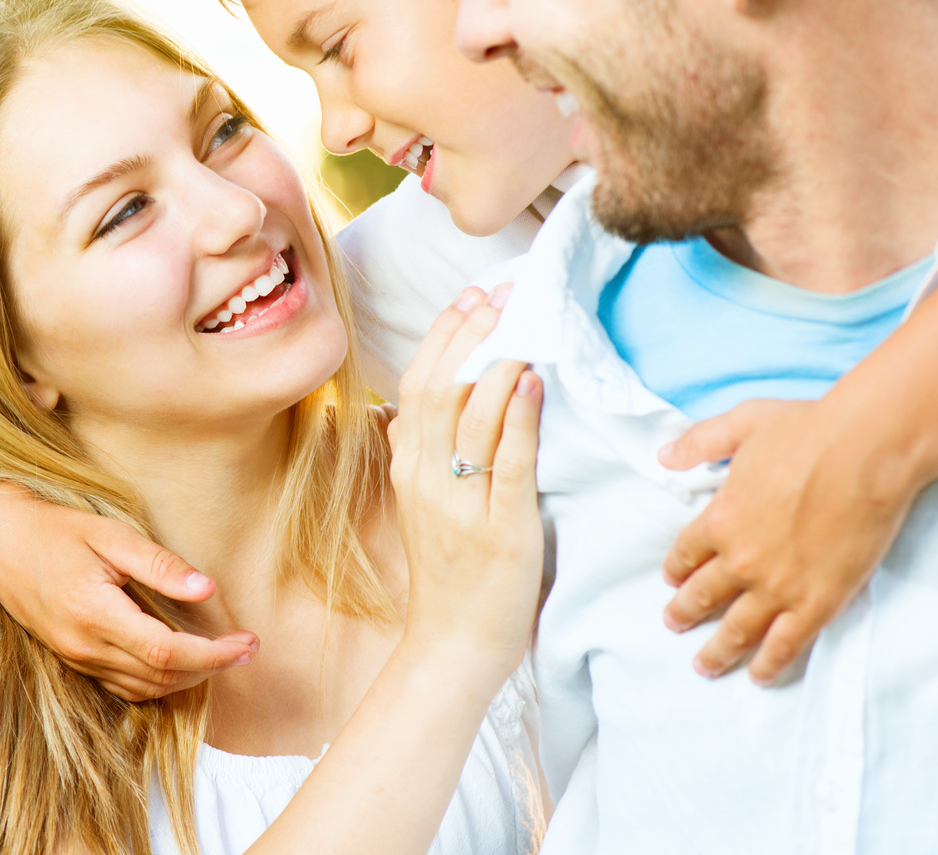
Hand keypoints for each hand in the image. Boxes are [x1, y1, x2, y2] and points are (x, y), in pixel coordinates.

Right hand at [0, 483, 257, 700]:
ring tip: (222, 654)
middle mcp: (84, 645)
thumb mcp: (110, 534)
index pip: (166, 651)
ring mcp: (77, 658)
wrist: (1, 544)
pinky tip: (181, 661)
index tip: (248, 642)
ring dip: (188, 678)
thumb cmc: (58, 531)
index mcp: (94, 612)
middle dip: (211, 667)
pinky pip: (125, 686)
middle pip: (161, 676)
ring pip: (145, 688)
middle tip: (246, 648)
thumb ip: (158, 564)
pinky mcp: (75, 660)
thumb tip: (206, 589)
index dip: (214, 654)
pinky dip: (160, 681)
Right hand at [388, 285, 543, 674]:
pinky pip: (508, 463)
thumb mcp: (420, 504)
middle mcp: (425, 479)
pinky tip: (531, 382)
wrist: (452, 646)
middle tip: (502, 292)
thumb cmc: (448, 574)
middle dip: (471, 332)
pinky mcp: (499, 530)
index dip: (444, 334)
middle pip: (441, 387)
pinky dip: (519, 418)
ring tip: (522, 321)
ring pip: (472, 416)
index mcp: (406, 468)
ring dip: (499, 361)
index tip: (472, 296)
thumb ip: (418, 454)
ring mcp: (460, 505)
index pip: (418, 382)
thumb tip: (411, 405)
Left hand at [658, 399, 917, 683]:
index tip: (672, 582)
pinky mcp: (819, 601)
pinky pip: (787, 643)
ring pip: (739, 630)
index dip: (677, 571)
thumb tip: (663, 455)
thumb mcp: (741, 423)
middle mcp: (741, 559)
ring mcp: (779, 585)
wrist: (866, 451)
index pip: (686, 555)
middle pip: (704, 597)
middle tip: (674, 626)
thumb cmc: (807, 430)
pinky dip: (770, 663)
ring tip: (703, 666)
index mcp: (719, 519)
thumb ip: (699, 442)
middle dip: (685, 615)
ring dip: (718, 651)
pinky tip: (760, 676)